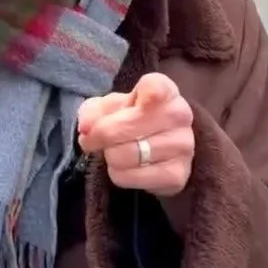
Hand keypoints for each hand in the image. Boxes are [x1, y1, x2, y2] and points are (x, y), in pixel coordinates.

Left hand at [77, 73, 193, 196]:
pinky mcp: (177, 175)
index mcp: (165, 90)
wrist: (163, 147)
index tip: (131, 103)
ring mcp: (182, 146)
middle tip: (94, 139)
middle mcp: (179, 115)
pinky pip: (128, 177)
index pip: (155, 89)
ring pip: (124, 156)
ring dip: (109, 156)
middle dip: (101, 137)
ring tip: (115, 151)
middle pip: (123, 128)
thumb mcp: (112, 106)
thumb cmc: (134, 118)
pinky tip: (126, 167)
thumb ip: (94, 111)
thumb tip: (85, 128)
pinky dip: (117, 174)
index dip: (139, 96)